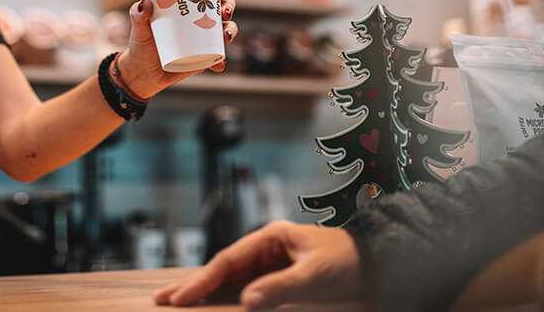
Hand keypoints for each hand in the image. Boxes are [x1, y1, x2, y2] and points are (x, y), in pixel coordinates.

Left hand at [116, 0, 237, 98]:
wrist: (143, 71)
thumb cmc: (142, 43)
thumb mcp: (139, 28)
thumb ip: (138, 16)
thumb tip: (144, 3)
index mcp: (189, 2)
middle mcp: (201, 17)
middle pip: (224, 4)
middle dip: (229, 5)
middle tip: (224, 11)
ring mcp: (205, 37)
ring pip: (227, 28)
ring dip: (231, 30)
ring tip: (225, 37)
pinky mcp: (205, 57)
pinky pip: (218, 58)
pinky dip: (221, 62)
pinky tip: (220, 64)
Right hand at [153, 221, 366, 309]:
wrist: (380, 266)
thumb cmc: (351, 263)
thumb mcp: (316, 276)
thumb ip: (281, 288)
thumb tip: (246, 301)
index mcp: (272, 237)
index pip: (228, 260)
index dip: (202, 280)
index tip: (181, 298)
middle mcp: (267, 249)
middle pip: (223, 268)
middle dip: (193, 285)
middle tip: (163, 300)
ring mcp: (272, 264)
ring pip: (231, 280)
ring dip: (206, 293)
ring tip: (177, 303)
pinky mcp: (280, 280)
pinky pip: (247, 290)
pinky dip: (226, 299)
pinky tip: (211, 306)